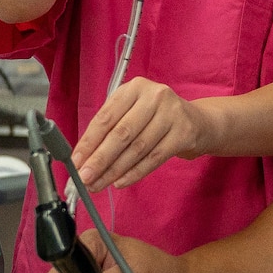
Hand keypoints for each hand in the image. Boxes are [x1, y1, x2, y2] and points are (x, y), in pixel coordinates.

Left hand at [73, 78, 214, 189]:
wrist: (198, 122)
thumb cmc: (155, 118)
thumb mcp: (132, 112)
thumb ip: (109, 130)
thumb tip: (83, 158)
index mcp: (134, 88)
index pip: (106, 117)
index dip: (89, 142)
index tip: (75, 162)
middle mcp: (154, 96)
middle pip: (121, 133)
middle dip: (100, 159)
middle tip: (84, 178)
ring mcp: (172, 114)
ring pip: (137, 148)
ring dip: (115, 170)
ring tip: (99, 184)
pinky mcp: (184, 133)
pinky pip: (154, 158)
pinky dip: (135, 172)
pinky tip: (120, 182)